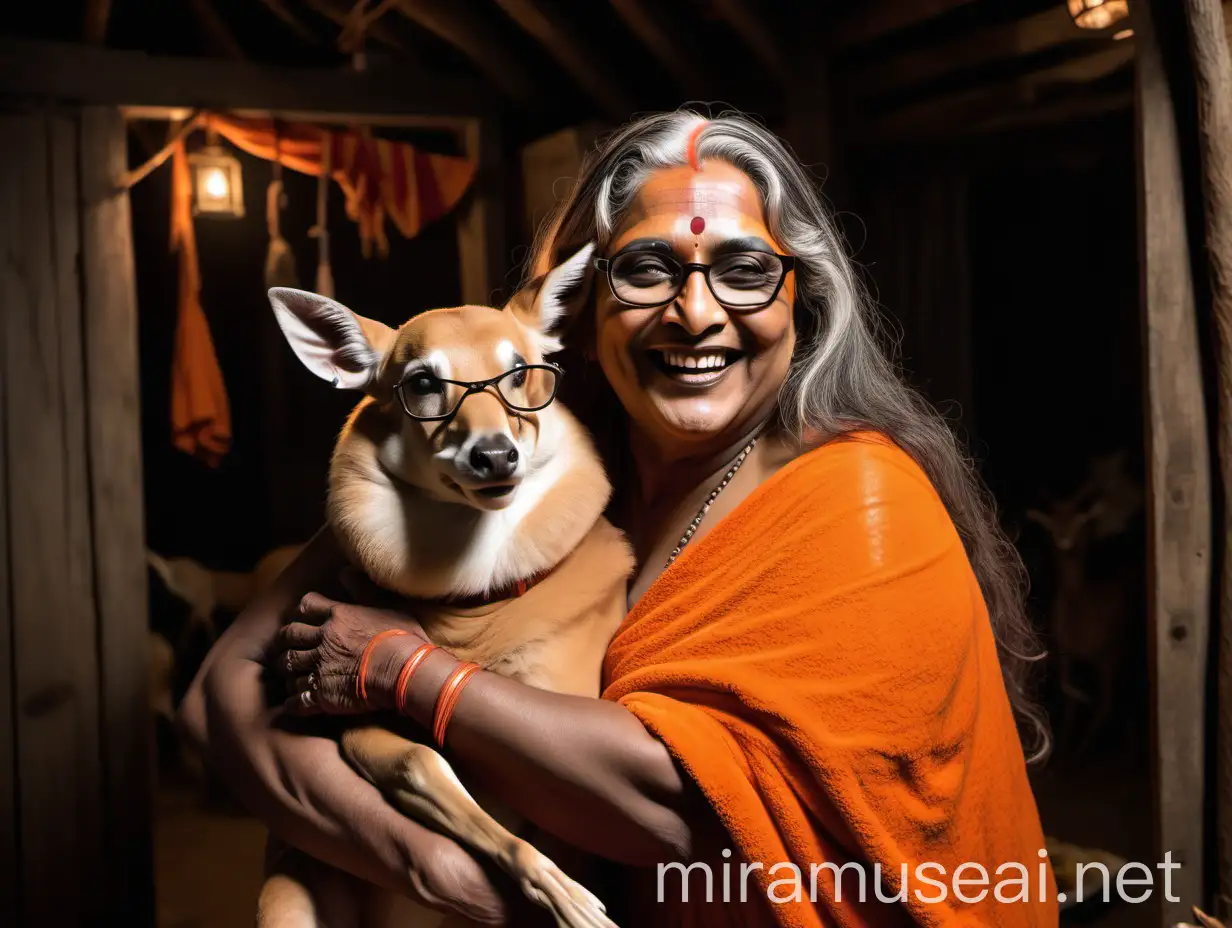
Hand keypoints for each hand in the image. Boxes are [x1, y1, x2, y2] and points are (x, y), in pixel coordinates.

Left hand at [274, 591, 427, 715]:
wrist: (404, 671)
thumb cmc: (404, 638)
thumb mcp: (388, 605)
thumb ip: (364, 590)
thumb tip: (346, 572)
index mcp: (338, 616)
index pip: (307, 605)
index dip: (301, 611)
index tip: (302, 616)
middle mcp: (323, 639)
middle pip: (289, 635)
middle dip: (285, 640)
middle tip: (287, 645)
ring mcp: (319, 667)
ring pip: (288, 666)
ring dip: (286, 669)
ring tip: (290, 674)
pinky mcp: (322, 695)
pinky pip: (297, 700)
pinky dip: (293, 702)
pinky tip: (295, 704)